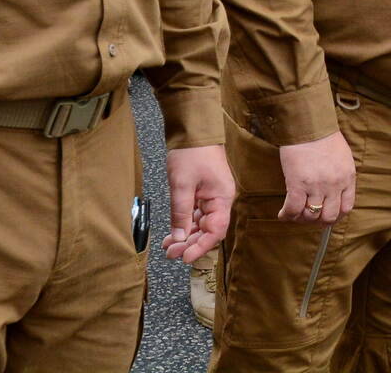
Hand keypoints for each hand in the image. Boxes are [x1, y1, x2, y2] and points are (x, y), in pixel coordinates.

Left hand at [162, 144, 234, 263]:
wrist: (194, 131)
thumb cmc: (192, 154)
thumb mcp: (182, 185)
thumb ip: (181, 214)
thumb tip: (179, 239)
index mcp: (222, 197)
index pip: (216, 230)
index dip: (201, 246)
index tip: (184, 257)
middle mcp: (220, 199)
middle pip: (208, 229)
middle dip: (190, 243)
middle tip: (170, 253)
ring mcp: (212, 196)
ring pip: (201, 224)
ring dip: (185, 236)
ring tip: (168, 246)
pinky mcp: (204, 192)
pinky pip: (196, 214)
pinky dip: (184, 224)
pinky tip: (172, 232)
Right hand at [278, 132, 355, 224]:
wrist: (309, 125)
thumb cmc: (324, 137)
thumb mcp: (342, 157)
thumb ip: (341, 175)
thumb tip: (334, 192)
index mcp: (347, 177)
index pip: (346, 208)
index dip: (335, 216)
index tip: (325, 215)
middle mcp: (334, 184)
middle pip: (329, 217)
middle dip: (317, 220)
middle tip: (308, 216)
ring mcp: (317, 186)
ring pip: (310, 216)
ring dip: (301, 218)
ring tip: (294, 213)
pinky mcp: (298, 184)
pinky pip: (293, 210)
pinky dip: (287, 215)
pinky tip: (282, 214)